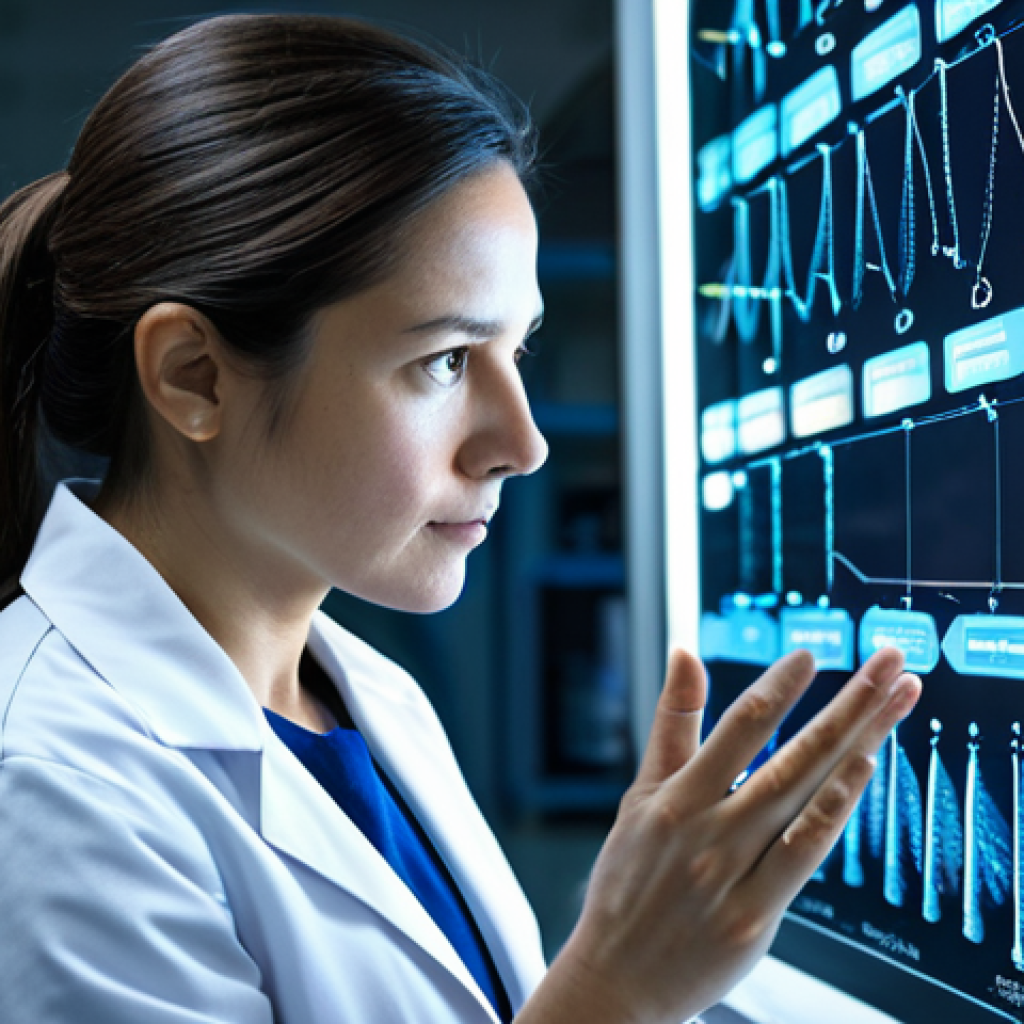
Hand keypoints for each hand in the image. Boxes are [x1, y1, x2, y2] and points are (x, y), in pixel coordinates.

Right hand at [520, 647, 919, 1023]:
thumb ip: (671, 724)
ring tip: (897, 701)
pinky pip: (803, 855)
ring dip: (860, 744)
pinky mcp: (755, 916)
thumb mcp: (640, 796)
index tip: (812, 653)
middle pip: (792, 754)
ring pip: (807, 797)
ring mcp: (734, 873)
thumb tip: (684, 651)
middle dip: (848, 702)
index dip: (780, 685)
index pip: (739, 726)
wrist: (616, 976)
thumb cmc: (629, 882)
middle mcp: (708, 830)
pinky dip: (833, 811)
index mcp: (677, 797)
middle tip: (888, 661)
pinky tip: (863, 771)